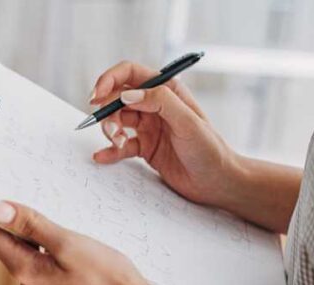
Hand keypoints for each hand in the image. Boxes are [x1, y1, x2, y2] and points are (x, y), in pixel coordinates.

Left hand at [0, 201, 148, 284]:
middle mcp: (27, 284)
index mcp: (24, 271)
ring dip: (35, 232)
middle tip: (31, 194)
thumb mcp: (67, 243)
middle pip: (8, 243)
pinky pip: (43, 260)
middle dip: (16, 219)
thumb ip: (31, 226)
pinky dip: (49, 246)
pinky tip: (67, 238)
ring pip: (27, 251)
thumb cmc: (105, 276)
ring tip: (54, 216)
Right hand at [90, 61, 242, 207]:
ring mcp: (149, 126)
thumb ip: (159, 102)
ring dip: (110, 130)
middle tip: (110, 129)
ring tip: (117, 143)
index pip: (130, 73)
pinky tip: (102, 157)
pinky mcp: (145, 147)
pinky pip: (121, 145)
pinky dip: (110, 150)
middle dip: (108, 111)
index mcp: (167, 90)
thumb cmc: (210, 150)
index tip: (96, 95)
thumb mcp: (188, 122)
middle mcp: (156, 105)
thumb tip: (127, 94)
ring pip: (117, 121)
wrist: (217, 182)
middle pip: (118, 98)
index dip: (109, 80)